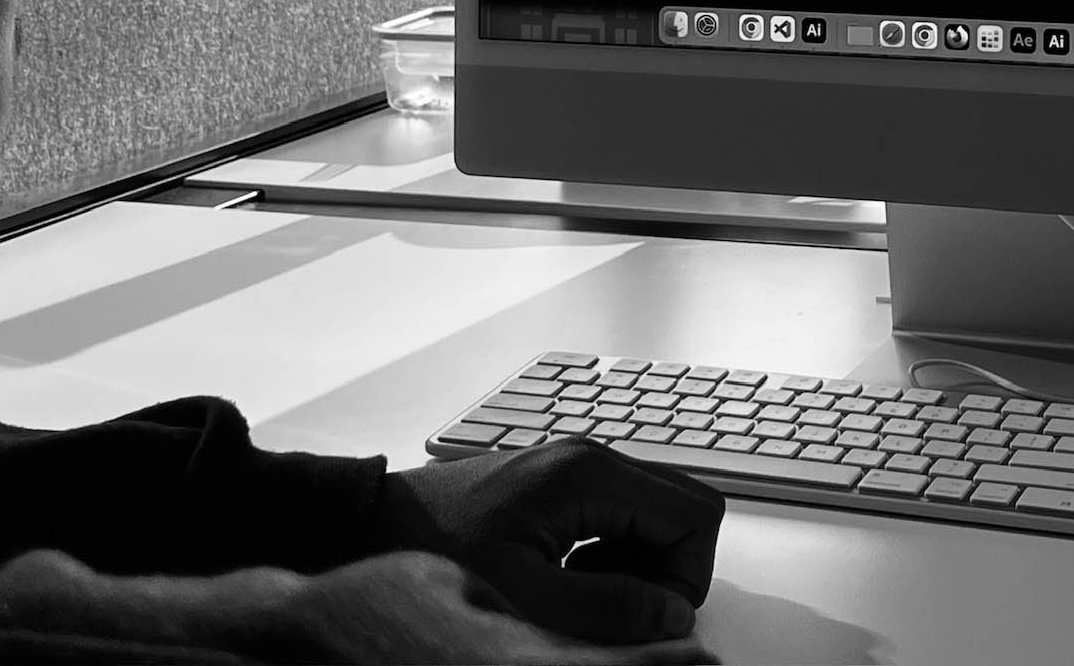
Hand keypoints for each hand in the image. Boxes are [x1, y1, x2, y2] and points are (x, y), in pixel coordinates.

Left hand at [390, 439, 726, 644]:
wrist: (378, 520)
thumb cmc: (439, 549)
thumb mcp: (526, 595)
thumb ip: (607, 607)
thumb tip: (674, 616)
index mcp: (591, 475)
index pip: (695, 515)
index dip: (686, 575)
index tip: (648, 614)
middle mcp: (594, 457)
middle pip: (685, 509)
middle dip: (668, 568)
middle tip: (618, 606)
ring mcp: (580, 465)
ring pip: (657, 515)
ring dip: (638, 564)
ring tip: (581, 591)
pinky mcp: (565, 480)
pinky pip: (622, 515)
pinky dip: (612, 553)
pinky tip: (567, 575)